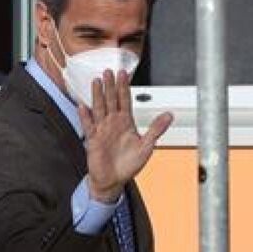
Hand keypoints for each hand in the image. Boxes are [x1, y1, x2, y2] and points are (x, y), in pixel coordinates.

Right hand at [79, 69, 173, 202]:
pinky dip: (85, 116)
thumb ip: (156, 129)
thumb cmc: (128, 164)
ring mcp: (102, 130)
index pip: (125, 100)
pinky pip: (89, 126)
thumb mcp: (147, 146)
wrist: (113, 181)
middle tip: (109, 71)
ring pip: (99, 109)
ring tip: (97, 81)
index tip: (123, 73)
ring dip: (98, 95)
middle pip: (111, 100)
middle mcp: (113, 123)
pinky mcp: (93, 140)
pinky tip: (83, 106)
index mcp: (126, 123)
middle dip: (110, 86)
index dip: (124, 87)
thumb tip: (169, 115)